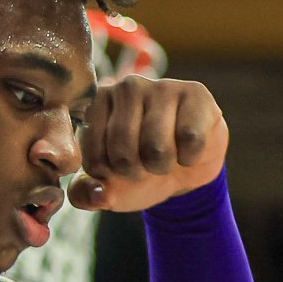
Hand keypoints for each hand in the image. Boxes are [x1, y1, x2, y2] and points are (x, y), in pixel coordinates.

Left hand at [68, 77, 227, 212]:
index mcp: (96, 104)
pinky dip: (190, 157)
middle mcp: (127, 87)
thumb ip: (86, 195)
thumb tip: (98, 195)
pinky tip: (188, 148)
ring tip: (165, 156)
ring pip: (156, 145)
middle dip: (136, 172)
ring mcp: (162, 86)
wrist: (184, 167)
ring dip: (162, 166)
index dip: (109, 175)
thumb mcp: (108, 188)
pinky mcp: (196, 93)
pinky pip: (190, 139)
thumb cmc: (140, 169)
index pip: (94, 154)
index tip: (118, 168)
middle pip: (123, 148)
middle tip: (145, 164)